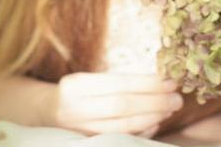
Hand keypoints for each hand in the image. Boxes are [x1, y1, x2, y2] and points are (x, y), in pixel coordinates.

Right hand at [49, 72, 183, 136]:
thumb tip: (156, 80)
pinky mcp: (86, 144)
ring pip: (122, 127)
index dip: (147, 83)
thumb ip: (113, 80)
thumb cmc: (75, 92)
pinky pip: (118, 140)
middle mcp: (76, 108)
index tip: (169, 81)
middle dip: (154, 102)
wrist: (42, 114)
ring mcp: (80, 131)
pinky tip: (155, 124)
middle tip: (177, 98)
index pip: (119, 84)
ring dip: (151, 118)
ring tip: (170, 110)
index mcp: (78, 85)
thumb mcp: (87, 79)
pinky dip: (140, 133)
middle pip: (122, 106)